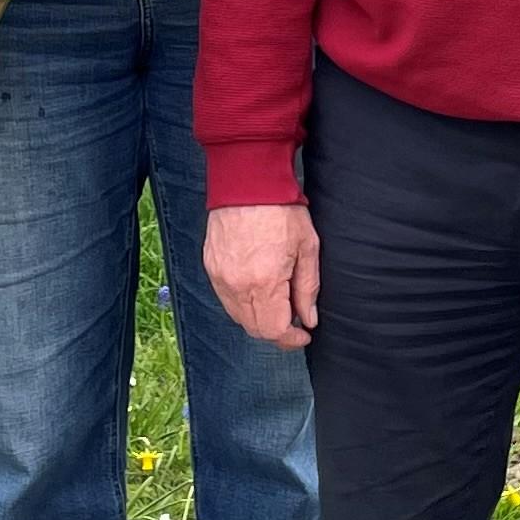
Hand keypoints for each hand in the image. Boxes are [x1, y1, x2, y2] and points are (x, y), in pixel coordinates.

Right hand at [206, 203, 320, 350]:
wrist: (247, 180)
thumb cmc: (282, 210)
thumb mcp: (307, 248)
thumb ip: (307, 288)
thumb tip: (309, 319)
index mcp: (264, 282)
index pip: (274, 330)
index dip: (291, 339)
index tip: (304, 334)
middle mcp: (238, 285)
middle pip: (255, 329)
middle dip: (277, 331)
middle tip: (294, 320)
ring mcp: (220, 277)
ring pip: (239, 317)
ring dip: (259, 319)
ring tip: (278, 303)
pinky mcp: (210, 267)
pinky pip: (226, 299)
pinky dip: (243, 304)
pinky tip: (258, 290)